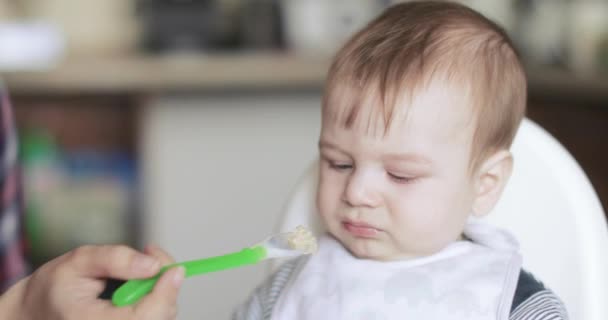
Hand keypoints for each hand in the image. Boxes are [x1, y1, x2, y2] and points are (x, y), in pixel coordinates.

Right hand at [0, 244, 182, 319]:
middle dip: (165, 285)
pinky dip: (155, 302)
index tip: (175, 268)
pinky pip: (154, 319)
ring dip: (161, 292)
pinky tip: (139, 290)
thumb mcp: (78, 261)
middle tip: (152, 257)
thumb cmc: (55, 288)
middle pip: (160, 316)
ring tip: (137, 274)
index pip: (145, 316)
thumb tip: (152, 264)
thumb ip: (115, 259)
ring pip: (161, 317)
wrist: (36, 313)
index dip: (165, 292)